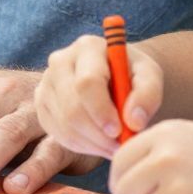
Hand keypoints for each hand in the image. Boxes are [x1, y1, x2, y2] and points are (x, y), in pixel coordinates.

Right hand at [36, 33, 163, 156]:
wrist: (116, 78)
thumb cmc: (133, 76)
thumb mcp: (150, 77)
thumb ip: (148, 94)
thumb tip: (134, 121)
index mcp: (87, 47)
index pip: (87, 83)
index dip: (102, 111)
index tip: (120, 130)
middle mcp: (60, 61)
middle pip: (71, 107)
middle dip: (98, 134)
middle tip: (120, 145)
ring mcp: (47, 84)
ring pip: (65, 125)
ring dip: (93, 143)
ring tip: (115, 145)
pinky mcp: (42, 105)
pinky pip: (59, 134)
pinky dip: (82, 146)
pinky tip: (100, 142)